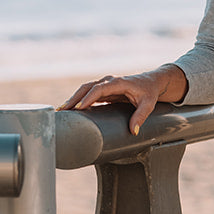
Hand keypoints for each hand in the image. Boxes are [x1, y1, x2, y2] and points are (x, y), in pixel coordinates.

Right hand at [60, 64, 187, 134]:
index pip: (99, 89)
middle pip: (87, 87)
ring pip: (85, 89)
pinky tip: (70, 109)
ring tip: (62, 110)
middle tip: (63, 110)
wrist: (151, 82)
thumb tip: (133, 131)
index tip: (79, 108)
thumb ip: (140, 117)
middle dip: (74, 98)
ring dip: (73, 99)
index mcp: (118, 83)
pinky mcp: (103, 90)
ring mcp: (105, 85)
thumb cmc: (149, 92)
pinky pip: (88, 93)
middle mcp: (109, 81)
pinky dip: (78, 100)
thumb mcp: (148, 105)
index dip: (88, 98)